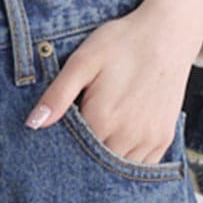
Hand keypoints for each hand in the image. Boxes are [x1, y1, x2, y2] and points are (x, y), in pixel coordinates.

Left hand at [23, 0, 202, 162]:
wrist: (168, 34)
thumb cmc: (122, 43)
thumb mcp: (83, 61)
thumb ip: (58, 95)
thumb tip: (34, 124)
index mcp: (103, 119)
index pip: (73, 152)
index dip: (62, 147)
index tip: (57, 137)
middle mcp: (127, 136)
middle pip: (95, 164)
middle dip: (82, 157)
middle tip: (77, 137)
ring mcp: (149, 139)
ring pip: (118, 168)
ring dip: (105, 161)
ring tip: (98, 135)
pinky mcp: (164, 138)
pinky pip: (141, 164)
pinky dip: (127, 160)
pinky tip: (117, 142)